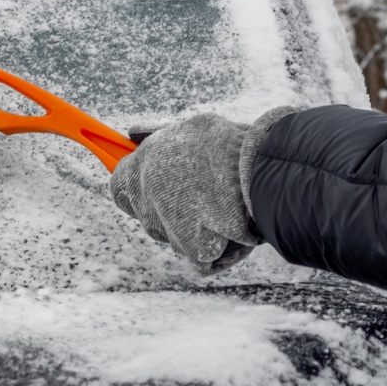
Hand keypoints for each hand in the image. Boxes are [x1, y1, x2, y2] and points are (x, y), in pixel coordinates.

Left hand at [110, 114, 260, 273]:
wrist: (267, 171)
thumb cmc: (233, 146)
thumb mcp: (192, 129)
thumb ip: (157, 135)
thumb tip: (131, 133)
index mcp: (147, 160)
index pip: (119, 186)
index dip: (134, 189)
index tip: (149, 190)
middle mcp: (150, 192)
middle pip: (146, 215)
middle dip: (165, 212)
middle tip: (197, 200)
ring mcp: (168, 223)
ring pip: (172, 236)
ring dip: (189, 229)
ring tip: (222, 208)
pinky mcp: (191, 250)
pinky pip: (198, 256)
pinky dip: (214, 248)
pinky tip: (231, 229)